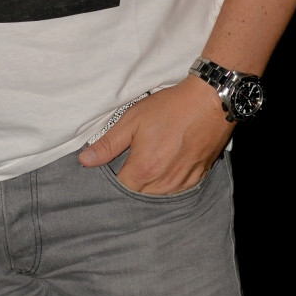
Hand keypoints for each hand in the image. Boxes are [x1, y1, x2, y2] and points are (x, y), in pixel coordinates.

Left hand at [78, 77, 232, 194]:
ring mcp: (183, 181)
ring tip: (152, 160)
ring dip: (152, 183)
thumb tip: (85, 161)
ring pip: (159, 194)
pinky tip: (169, 164)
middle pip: (140, 194)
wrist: (210, 101)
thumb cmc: (170, 108)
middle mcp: (164, 182)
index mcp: (144, 170)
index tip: (117, 163)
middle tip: (134, 159)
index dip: (115, 176)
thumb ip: (108, 144)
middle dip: (133, 181)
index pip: (121, 188)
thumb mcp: (132, 120)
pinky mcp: (199, 176)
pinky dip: (170, 181)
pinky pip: (179, 189)